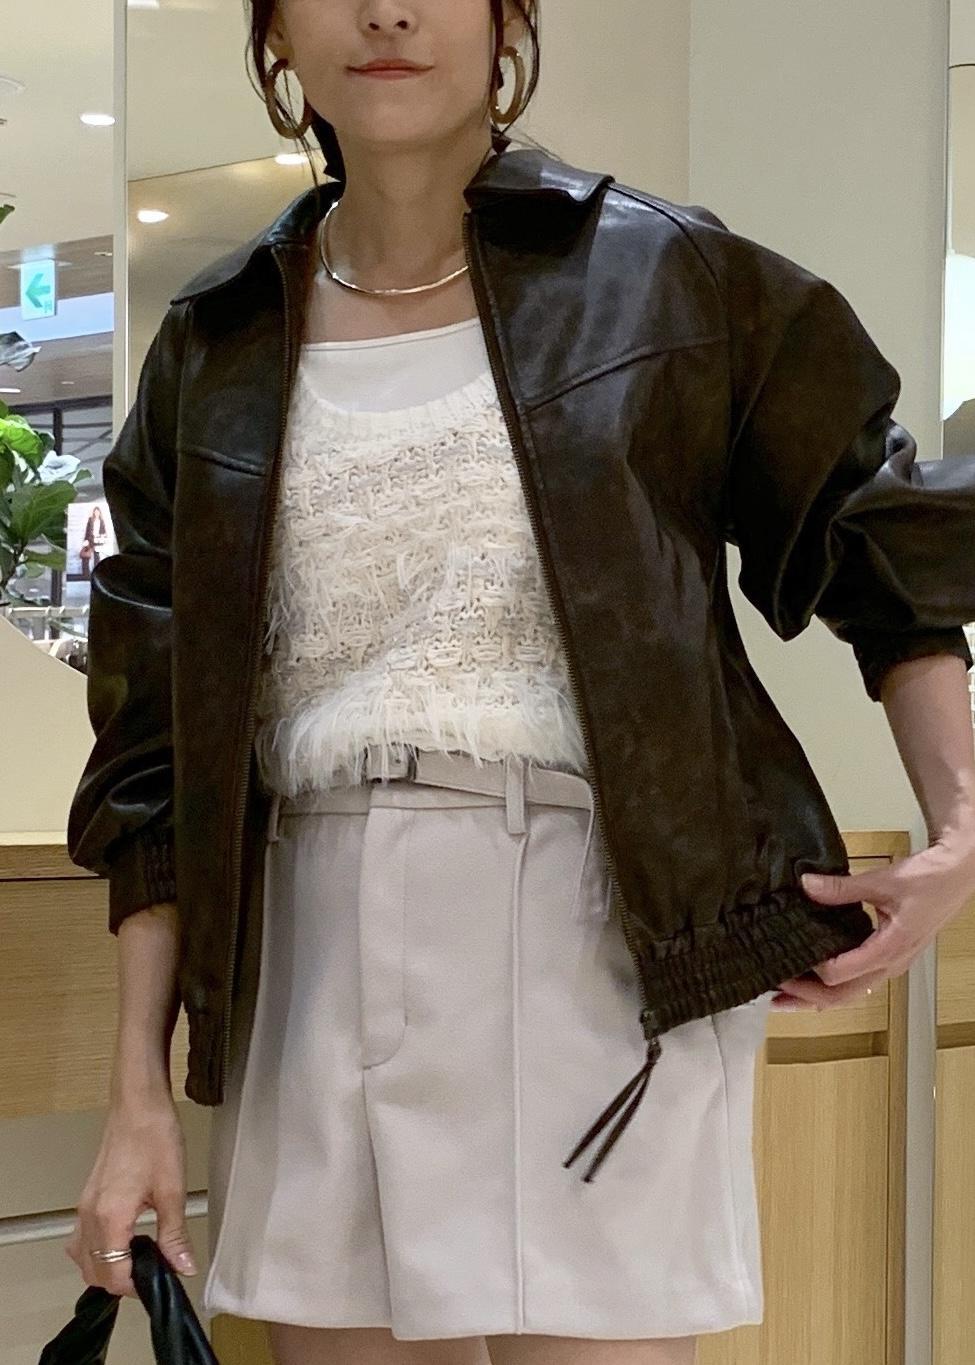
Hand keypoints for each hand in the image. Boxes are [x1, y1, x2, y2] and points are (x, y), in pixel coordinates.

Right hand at [65, 1090, 196, 1297]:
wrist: (138, 1103)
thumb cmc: (155, 1138)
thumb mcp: (172, 1189)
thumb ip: (174, 1234)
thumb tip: (184, 1267)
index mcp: (109, 1218)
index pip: (113, 1274)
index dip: (137, 1286)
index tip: (160, 1278)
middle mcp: (89, 1216)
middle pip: (94, 1271)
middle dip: (122, 1280)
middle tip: (154, 1269)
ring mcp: (84, 1206)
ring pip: (83, 1258)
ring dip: (107, 1267)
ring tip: (140, 1256)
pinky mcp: (87, 1197)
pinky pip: (81, 1239)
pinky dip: (98, 1250)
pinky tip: (124, 1238)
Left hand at [773, 828, 974, 1009]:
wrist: (958, 875)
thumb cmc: (928, 879)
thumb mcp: (883, 881)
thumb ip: (842, 888)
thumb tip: (806, 886)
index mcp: (889, 949)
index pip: (842, 974)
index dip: (812, 970)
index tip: (786, 957)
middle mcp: (890, 964)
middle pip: (843, 996)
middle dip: (807, 998)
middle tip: (773, 995)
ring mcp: (892, 964)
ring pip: (851, 994)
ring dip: (817, 998)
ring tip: (785, 998)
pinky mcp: (890, 957)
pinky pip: (859, 981)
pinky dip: (833, 987)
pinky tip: (814, 983)